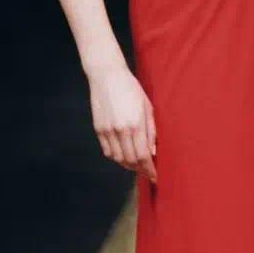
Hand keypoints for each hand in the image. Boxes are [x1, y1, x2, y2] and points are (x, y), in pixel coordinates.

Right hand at [87, 64, 157, 184]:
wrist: (107, 75)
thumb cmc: (131, 88)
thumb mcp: (147, 107)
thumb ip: (151, 131)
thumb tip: (153, 152)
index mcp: (135, 124)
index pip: (143, 156)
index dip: (150, 170)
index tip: (155, 176)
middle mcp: (120, 130)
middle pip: (131, 161)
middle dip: (141, 170)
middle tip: (148, 172)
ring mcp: (107, 130)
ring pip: (118, 159)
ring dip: (129, 165)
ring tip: (137, 165)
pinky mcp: (98, 129)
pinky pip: (108, 152)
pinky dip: (117, 158)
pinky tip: (124, 155)